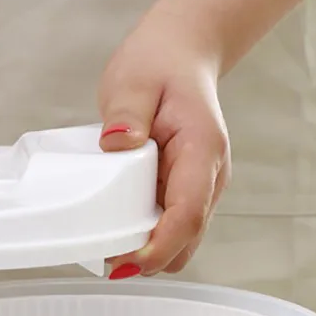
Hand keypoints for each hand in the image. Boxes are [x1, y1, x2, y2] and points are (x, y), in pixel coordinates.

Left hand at [98, 6, 230, 277]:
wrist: (181, 53)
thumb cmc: (160, 64)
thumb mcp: (134, 81)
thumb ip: (127, 114)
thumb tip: (119, 144)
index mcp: (202, 150)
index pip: (187, 214)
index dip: (158, 246)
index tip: (125, 261)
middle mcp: (209, 176)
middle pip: (187, 239)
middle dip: (151, 257)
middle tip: (105, 259)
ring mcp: (201, 187)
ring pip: (181, 240)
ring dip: (148, 250)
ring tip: (108, 246)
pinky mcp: (186, 191)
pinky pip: (170, 227)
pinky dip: (147, 237)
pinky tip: (118, 230)